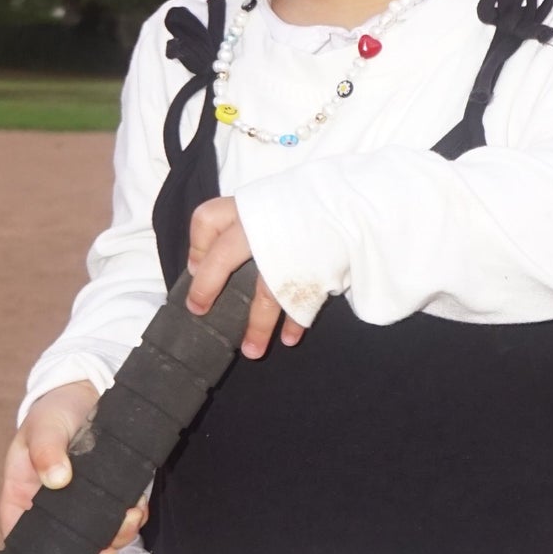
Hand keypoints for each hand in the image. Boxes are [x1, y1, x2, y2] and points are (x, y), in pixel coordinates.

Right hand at [0, 382, 148, 553]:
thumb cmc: (55, 411)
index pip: (23, 539)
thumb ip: (46, 450)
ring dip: (117, 536)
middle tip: (109, 550)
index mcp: (22, 498)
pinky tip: (138, 507)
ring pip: (97, 538)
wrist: (89, 392)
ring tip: (131, 517)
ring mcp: (81, 507)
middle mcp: (50, 509)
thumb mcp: (45, 425)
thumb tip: (57, 479)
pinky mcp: (107, 498)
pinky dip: (132, 519)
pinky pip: (120, 520)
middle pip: (66, 548)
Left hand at [186, 196, 304, 359]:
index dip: (197, 246)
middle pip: (223, 258)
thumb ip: (248, 223)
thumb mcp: (273, 202)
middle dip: (207, 288)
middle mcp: (263, 226)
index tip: (195, 267)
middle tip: (199, 311)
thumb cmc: (308, 206)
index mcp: (250, 207)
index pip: (207, 220)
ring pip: (265, 293)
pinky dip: (295, 323)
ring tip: (252, 351)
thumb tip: (213, 259)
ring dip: (257, 326)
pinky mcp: (314, 270)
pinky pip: (298, 303)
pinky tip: (290, 338)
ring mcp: (288, 250)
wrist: (357, 204)